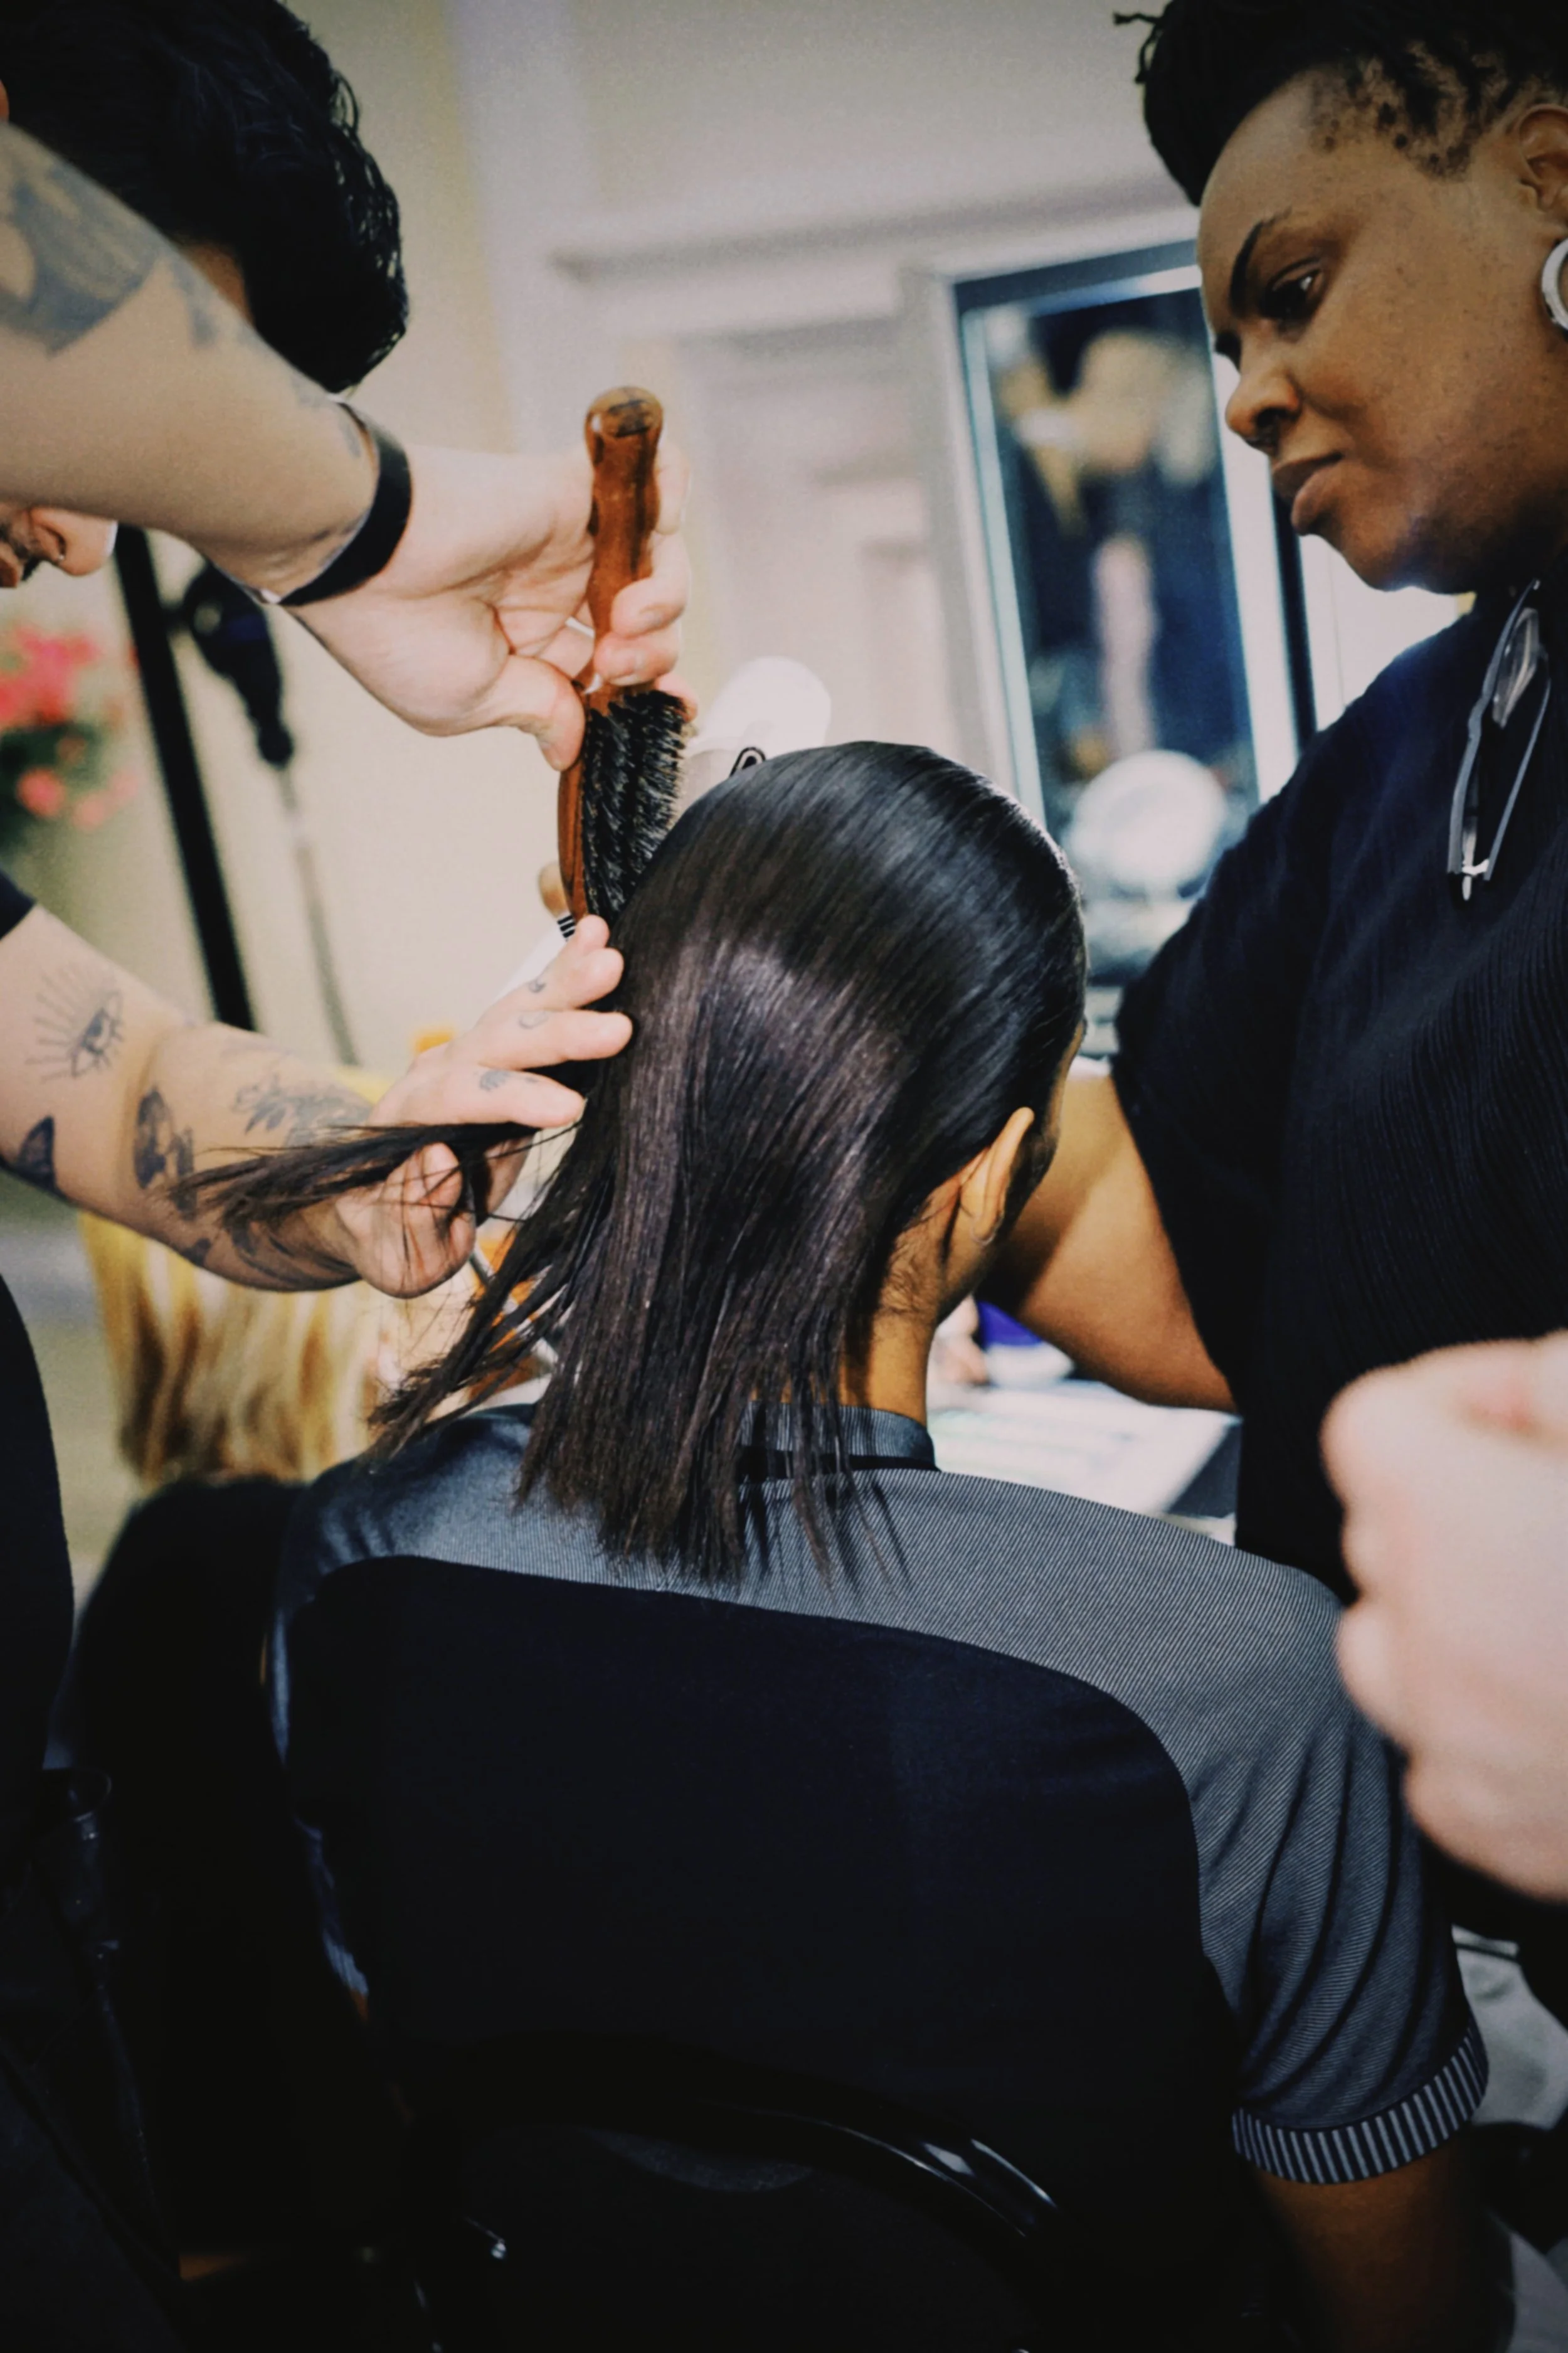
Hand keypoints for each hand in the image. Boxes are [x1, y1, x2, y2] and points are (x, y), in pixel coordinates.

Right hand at [299, 441, 689, 763]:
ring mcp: (569, 537)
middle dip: (655, 655)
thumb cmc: (395, 634)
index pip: (612, 666)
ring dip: (665, 601)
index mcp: (528, 643)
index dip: (649, 687)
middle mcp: (554, 588)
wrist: (360, 556)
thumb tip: (569, 748)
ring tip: (626, 621)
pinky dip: (670, 493)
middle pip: (647, 622)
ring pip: (658, 562)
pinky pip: (650, 473)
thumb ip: (538, 714)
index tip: (674, 709)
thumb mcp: (471, 703)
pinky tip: (653, 537)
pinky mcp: (575, 488)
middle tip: (620, 666)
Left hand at [329, 917, 629, 1295]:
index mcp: (410, 1121)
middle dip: (556, 1033)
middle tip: (618, 1027)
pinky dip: (562, 972)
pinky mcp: (500, 1055)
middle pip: (495, 1043)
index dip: (514, 1099)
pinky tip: (598, 934)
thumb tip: (439, 1159)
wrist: (367, 1200)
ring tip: (612, 957)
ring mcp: (469, 1056)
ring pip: (515, 1013)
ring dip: (564, 986)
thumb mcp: (392, 1250)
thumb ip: (411, 1214)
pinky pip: (530, 1007)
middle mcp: (438, 1074)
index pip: (461, 1100)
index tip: (570, 1109)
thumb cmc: (385, 1234)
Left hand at [1325, 1335, 1567, 1896]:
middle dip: (1463, 1509)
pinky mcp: (1492, 1827)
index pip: (1376, 1422)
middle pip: (1387, 1535)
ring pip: (1398, 1651)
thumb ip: (1562, 1381)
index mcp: (1446, 1513)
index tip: (1533, 1417)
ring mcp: (1453, 1740)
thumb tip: (1535, 1387)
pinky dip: (1497, 1735)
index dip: (1463, 1402)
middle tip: (1564, 1514)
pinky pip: (1449, 1762)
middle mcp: (1423, 1631)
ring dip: (1462, 1624)